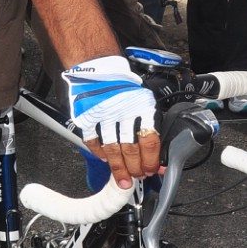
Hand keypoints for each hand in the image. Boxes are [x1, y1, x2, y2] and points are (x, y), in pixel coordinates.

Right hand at [62, 55, 159, 187]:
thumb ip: (150, 124)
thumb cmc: (124, 85)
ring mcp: (103, 115)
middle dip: (135, 168)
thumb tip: (158, 153)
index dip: (152, 160)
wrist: (100, 67)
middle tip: (138, 177)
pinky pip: (93, 140)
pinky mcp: (87, 116)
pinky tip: (105, 159)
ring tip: (123, 179)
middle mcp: (123, 111)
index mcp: (142, 106)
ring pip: (113, 149)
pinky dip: (99, 152)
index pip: (150, 141)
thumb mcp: (144, 100)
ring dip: (119, 168)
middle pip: (131, 149)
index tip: (152, 170)